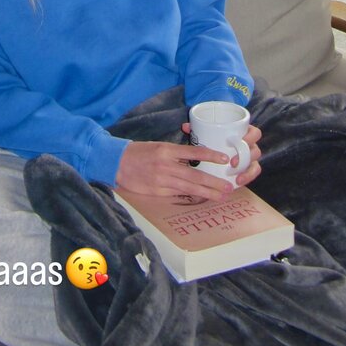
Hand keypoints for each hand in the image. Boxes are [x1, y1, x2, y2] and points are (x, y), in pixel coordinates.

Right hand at [116, 139, 242, 200]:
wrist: (117, 163)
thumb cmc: (139, 152)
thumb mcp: (158, 146)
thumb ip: (176, 153)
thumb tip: (196, 160)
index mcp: (167, 150)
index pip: (194, 152)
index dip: (210, 156)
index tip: (224, 159)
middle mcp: (166, 165)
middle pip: (195, 175)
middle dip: (214, 182)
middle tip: (228, 187)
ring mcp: (162, 180)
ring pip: (189, 188)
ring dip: (207, 193)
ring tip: (220, 196)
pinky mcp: (157, 192)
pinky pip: (178, 194)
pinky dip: (191, 196)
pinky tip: (201, 198)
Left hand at [181, 120, 262, 189]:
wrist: (215, 154)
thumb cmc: (214, 138)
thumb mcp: (206, 133)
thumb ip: (198, 129)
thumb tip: (186, 126)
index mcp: (244, 133)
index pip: (254, 133)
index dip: (250, 137)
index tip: (240, 141)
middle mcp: (249, 146)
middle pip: (255, 150)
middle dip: (246, 157)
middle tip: (233, 162)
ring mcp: (249, 159)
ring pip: (255, 164)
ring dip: (247, 171)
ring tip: (237, 177)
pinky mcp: (247, 170)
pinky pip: (251, 174)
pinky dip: (247, 178)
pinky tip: (238, 182)